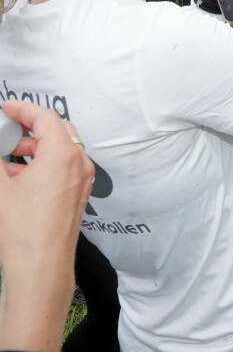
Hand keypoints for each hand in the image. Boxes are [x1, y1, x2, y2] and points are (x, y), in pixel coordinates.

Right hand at [0, 101, 94, 351]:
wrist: (41, 267)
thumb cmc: (23, 230)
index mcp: (63, 154)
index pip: (45, 118)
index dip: (22, 109)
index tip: (5, 108)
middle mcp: (79, 163)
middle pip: (58, 131)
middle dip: (31, 127)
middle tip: (6, 129)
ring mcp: (82, 180)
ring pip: (60, 150)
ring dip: (34, 148)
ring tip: (6, 158)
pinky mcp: (78, 195)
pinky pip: (62, 168)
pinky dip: (42, 164)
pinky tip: (17, 177)